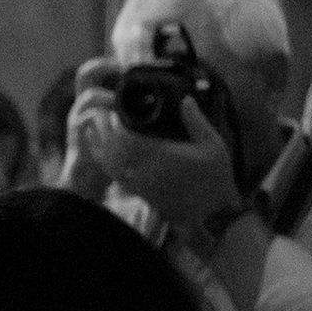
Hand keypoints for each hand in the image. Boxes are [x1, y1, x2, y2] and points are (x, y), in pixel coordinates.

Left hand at [71, 79, 242, 234]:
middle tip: (100, 114)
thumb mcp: (214, 145)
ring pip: (109, 164)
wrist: (211, 211)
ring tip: (95, 128)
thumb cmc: (216, 176)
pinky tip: (102, 151)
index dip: (116, 124)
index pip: (128, 138)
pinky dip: (105, 162)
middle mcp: (145, 170)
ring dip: (100, 146)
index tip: (114, 109)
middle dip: (103, 131)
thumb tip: (185, 99)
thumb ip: (197, 122)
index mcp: (161, 156)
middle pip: (112, 149)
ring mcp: (139, 183)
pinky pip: (115, 176)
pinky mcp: (139, 193)